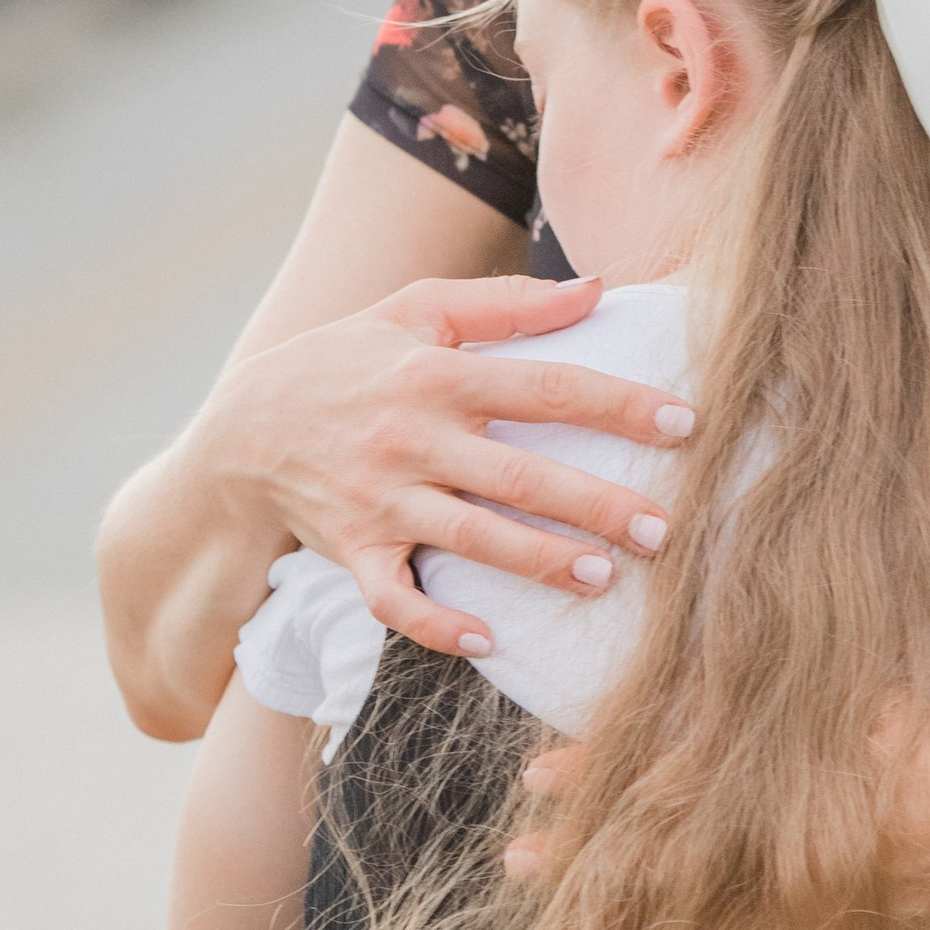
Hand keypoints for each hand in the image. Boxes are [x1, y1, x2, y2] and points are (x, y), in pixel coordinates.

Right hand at [198, 275, 696, 658]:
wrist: (245, 427)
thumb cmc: (348, 359)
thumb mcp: (416, 308)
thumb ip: (508, 301)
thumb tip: (598, 288)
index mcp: (438, 372)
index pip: (545, 387)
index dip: (618, 405)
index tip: (684, 424)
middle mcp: (413, 437)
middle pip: (520, 475)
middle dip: (596, 504)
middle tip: (664, 529)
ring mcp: (381, 499)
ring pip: (470, 538)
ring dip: (538, 562)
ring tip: (601, 578)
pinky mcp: (353, 551)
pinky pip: (396, 599)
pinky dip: (438, 624)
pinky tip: (490, 641)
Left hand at [502, 696, 929, 929]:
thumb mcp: (840, 705)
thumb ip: (751, 707)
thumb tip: (674, 692)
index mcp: (765, 799)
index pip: (652, 795)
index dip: (593, 784)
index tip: (540, 775)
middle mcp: (767, 869)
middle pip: (650, 868)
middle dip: (583, 860)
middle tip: (520, 856)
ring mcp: (793, 926)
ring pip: (682, 927)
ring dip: (620, 919)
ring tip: (563, 921)